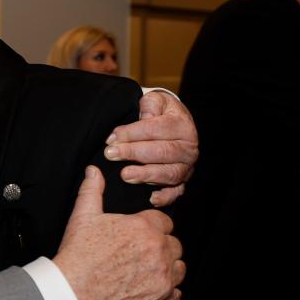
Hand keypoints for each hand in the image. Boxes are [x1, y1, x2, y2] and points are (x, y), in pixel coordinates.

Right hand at [52, 166, 183, 299]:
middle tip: (142, 252)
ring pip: (179, 268)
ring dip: (168, 267)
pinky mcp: (161, 298)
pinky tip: (151, 287)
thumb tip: (93, 171)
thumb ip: (92, 190)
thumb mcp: (83, 216)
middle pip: (174, 244)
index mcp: (145, 227)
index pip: (164, 221)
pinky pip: (176, 293)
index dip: (153, 226)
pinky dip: (167, 291)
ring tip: (149, 269)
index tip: (141, 233)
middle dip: (161, 246)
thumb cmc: (79, 253)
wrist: (75, 291)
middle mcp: (159, 250)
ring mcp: (163, 276)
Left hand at [104, 90, 197, 206]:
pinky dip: (165, 197)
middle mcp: (188, 148)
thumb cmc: (159, 112)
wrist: (171, 122)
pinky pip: (176, 192)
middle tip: (112, 154)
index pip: (157, 129)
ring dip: (146, 175)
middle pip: (162, 152)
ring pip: (169, 174)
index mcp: (182, 126)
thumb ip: (149, 105)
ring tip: (125, 174)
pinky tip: (151, 198)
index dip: (133, 133)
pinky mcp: (181, 182)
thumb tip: (141, 117)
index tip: (113, 137)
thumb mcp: (155, 100)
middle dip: (134, 153)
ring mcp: (185, 166)